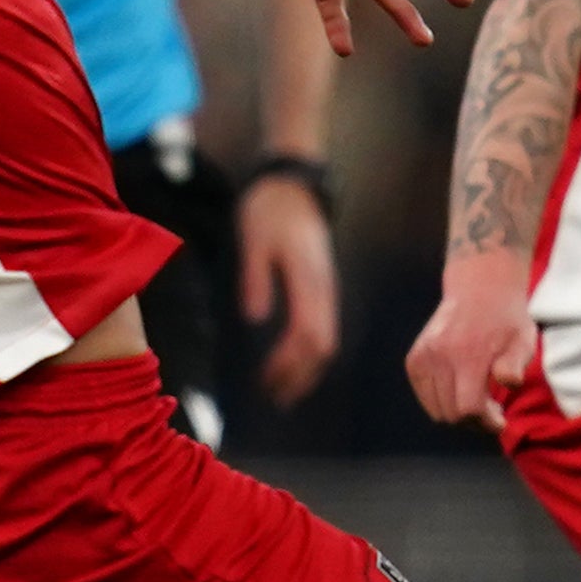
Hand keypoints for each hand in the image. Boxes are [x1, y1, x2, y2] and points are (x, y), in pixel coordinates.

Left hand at [238, 169, 341, 404]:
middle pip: (322, 345)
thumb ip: (256, 277)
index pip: (306, 331)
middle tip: (272, 397)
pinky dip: (308, 353)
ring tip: (282, 390)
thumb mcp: (254, 238)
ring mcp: (326, 288)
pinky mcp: (321, 288)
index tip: (265, 380)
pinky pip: (322, 328)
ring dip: (305, 369)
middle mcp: (323, 287)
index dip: (288, 362)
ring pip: (326, 340)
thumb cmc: (269, 209)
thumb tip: (256, 318)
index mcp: (308, 276)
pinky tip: (291, 363)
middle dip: (299, 376)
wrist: (295, 184)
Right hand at [403, 248, 537, 429]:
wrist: (480, 290)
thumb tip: (510, 382)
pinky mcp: (415, 359)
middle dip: (475, 420)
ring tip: (477, 399)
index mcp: (468, 355)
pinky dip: (442, 401)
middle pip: (452, 414)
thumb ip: (515, 364)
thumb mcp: (523, 340)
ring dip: (458, 413)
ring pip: (436, 410)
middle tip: (493, 409)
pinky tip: (461, 389)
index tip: (501, 421)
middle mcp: (440, 356)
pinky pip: (425, 396)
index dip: (486, 422)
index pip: (468, 408)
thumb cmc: (507, 320)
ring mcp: (424, 357)